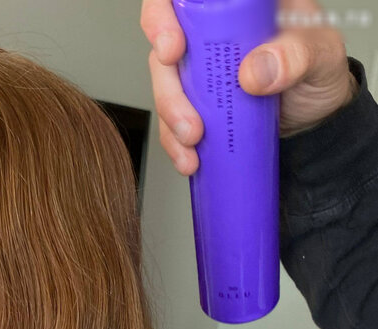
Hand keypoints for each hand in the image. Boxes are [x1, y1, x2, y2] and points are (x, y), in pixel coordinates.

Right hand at [142, 0, 358, 173]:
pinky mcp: (196, 103)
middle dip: (167, 85)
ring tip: (193, 140)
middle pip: (164, 45)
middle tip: (187, 114)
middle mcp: (212, 32)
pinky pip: (170, 120)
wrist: (317, 119)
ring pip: (164, 85)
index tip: (172, 48)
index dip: (162, 15)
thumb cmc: (318, 73)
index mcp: (238, 4)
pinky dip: (174, 142)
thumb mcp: (321, 56)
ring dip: (171, 118)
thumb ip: (295, 56)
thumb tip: (254, 71)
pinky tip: (190, 157)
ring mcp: (201, 69)